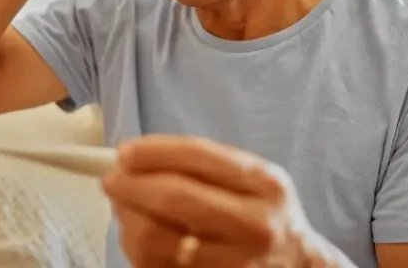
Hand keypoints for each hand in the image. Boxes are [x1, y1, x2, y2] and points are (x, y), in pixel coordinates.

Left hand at [102, 135, 341, 267]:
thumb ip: (205, 163)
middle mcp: (255, 227)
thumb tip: (133, 157)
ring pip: (157, 241)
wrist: (296, 267)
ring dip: (128, 220)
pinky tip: (138, 234)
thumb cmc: (264, 214)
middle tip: (111, 180)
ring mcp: (234, 265)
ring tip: (124, 208)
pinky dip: (135, 249)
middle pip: (175, 200)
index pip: (200, 157)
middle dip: (131, 186)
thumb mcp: (253, 178)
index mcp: (265, 186)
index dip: (154, 152)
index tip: (124, 152)